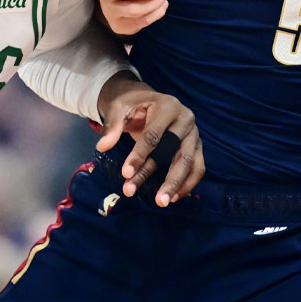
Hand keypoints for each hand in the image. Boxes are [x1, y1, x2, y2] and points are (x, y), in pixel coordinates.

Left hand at [95, 72, 202, 204]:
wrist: (150, 100)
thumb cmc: (134, 104)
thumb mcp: (119, 108)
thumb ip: (112, 125)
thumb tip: (102, 146)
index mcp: (168, 106)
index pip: (153, 135)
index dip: (139, 155)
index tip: (126, 173)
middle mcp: (186, 119)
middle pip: (174, 151)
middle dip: (155, 173)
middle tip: (137, 192)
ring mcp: (194, 133)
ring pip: (189, 162)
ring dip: (175, 184)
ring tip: (162, 202)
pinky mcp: (197, 145)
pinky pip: (198, 167)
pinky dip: (188, 183)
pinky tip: (174, 197)